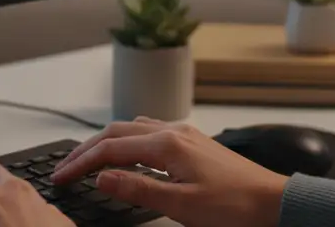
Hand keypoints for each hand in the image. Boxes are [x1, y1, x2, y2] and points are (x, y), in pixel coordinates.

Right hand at [51, 117, 288, 226]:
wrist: (274, 202)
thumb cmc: (234, 206)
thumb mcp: (181, 205)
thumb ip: (138, 188)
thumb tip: (101, 177)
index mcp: (167, 144)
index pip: (110, 149)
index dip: (81, 163)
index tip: (61, 176)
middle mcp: (173, 131)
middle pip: (117, 132)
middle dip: (87, 149)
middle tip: (65, 167)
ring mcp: (184, 134)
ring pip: (132, 128)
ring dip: (106, 141)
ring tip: (89, 159)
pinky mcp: (193, 143)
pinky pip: (150, 131)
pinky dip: (128, 140)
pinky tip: (128, 153)